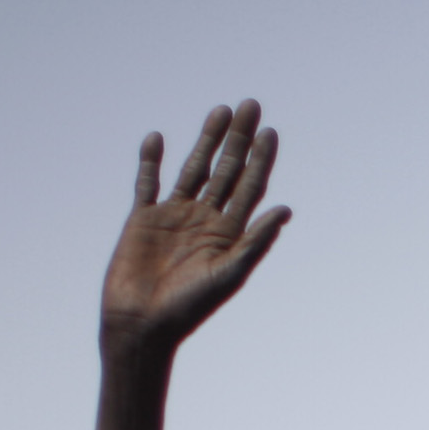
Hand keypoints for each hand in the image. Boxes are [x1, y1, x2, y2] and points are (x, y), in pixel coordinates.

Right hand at [102, 103, 290, 361]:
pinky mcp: (142, 218)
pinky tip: (157, 138)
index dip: (260, 160)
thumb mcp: (228, 275)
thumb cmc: (188, 308)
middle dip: (238, 139)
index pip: (250, 188)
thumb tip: (285, 211)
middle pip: (226, 170)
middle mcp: (204, 220)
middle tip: (250, 104)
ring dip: (206, 141)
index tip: (269, 132)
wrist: (142, 324)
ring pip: (193, 169)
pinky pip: (147, 182)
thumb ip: (255, 242)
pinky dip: (150, 161)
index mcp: (229, 234)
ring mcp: (173, 217)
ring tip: (220, 110)